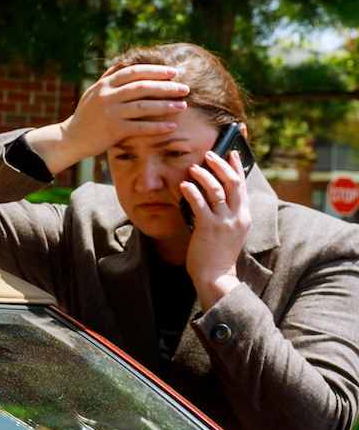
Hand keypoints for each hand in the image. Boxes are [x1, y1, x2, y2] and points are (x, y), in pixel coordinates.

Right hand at [24, 64, 189, 174]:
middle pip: (142, 87)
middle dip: (166, 87)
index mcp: (104, 85)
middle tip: (185, 88)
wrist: (70, 138)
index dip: (155, 71)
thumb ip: (109, 78)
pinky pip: (140, 127)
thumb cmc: (86, 115)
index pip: (133, 72)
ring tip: (182, 106)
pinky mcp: (113, 130)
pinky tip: (171, 126)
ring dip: (165, 106)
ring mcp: (110, 113)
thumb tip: (125, 61)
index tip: (173, 72)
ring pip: (143, 106)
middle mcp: (107, 96)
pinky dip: (157, 127)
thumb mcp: (93, 92)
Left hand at [182, 149, 251, 307]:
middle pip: (234, 183)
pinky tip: (184, 185)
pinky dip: (192, 192)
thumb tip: (211, 194)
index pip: (243, 186)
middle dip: (221, 165)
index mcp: (244, 216)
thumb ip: (226, 214)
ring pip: (218, 190)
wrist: (216, 277)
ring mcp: (225, 222)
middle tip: (209, 154)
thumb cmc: (218, 254)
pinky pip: (200, 204)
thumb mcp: (229, 232)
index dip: (237, 166)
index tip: (231, 152)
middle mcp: (238, 217)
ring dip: (205, 176)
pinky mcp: (209, 228)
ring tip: (193, 168)